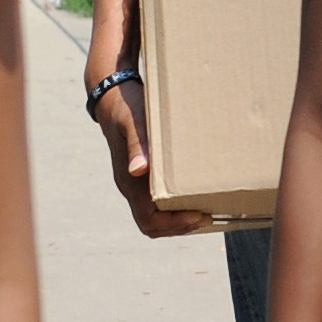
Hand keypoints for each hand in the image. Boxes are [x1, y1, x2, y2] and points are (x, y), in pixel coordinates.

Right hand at [88, 78, 211, 238]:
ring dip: (179, 221)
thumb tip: (139, 170)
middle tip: (208, 217)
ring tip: (206, 213)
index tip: (199, 214)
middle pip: (152, 225)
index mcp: (129, 181)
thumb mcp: (134, 122)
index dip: (174, 224)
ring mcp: (135, 182)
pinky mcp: (142, 175)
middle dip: (180, 227)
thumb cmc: (126, 107)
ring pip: (154, 217)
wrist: (112, 95)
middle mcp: (131, 186)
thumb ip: (137, 144)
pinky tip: (195, 197)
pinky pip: (157, 203)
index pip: (149, 220)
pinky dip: (176, 208)